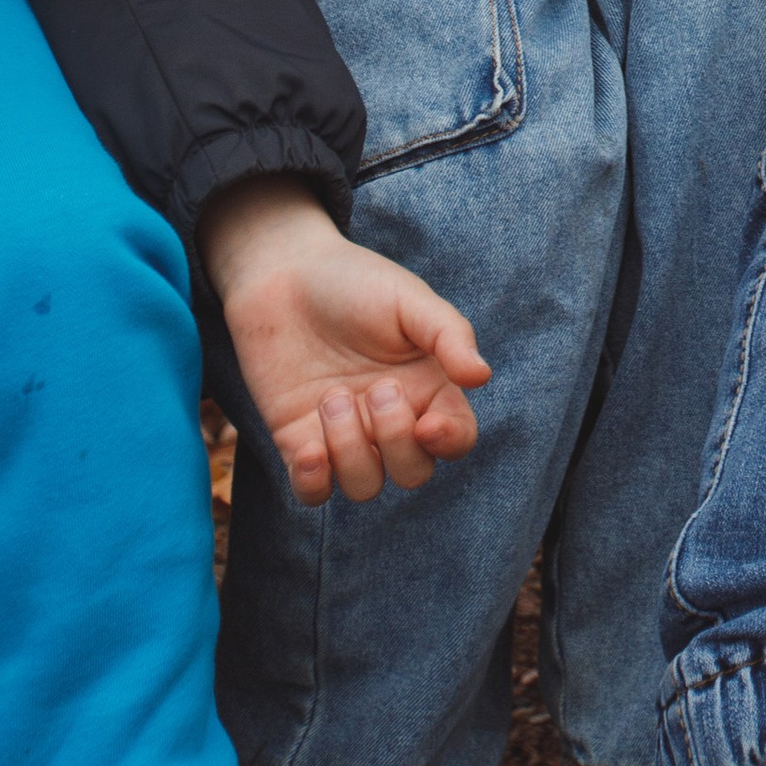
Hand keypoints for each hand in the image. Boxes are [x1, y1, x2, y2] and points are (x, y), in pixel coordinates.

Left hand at [200, 174, 490, 506]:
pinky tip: (309, 449)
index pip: (456, 437)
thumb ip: (448, 335)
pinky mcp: (299, 443)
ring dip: (350, 449)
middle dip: (396, 440)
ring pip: (364, 485)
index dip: (449, 442)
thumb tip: (482, 376)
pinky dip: (314, 482)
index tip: (427, 424)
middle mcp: (390, 420)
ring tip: (331, 396)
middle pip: (413, 472)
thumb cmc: (354, 282)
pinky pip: (313, 492)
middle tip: (377, 388)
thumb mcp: (408, 299)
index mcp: (427, 386)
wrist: (283, 274)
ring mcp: (344, 436)